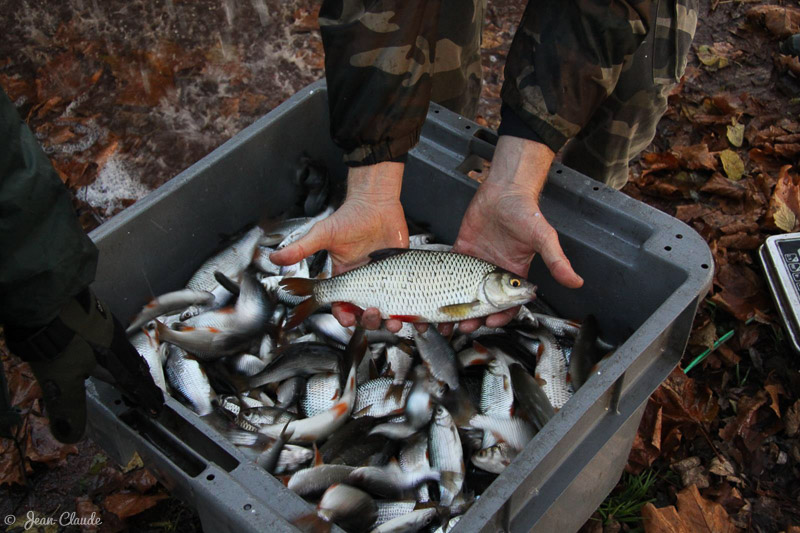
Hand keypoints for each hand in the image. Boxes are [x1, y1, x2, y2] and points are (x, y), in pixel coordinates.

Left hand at [5, 288, 164, 442]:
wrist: (49, 305)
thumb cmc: (58, 345)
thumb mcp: (61, 381)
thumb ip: (69, 406)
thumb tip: (72, 435)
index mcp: (112, 362)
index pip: (133, 383)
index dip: (145, 397)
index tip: (156, 408)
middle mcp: (115, 344)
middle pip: (135, 366)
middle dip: (146, 382)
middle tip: (155, 394)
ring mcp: (107, 327)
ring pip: (127, 349)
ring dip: (135, 364)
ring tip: (140, 371)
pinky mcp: (98, 314)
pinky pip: (117, 335)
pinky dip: (121, 347)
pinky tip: (114, 344)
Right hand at [270, 162, 409, 331]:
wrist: (378, 202)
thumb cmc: (350, 216)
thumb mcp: (323, 234)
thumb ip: (301, 248)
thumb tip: (274, 258)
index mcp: (344, 278)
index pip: (341, 306)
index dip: (344, 317)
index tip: (348, 319)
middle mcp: (365, 283)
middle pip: (366, 314)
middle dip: (369, 321)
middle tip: (374, 314)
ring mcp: (385, 281)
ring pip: (388, 312)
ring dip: (390, 323)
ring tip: (395, 320)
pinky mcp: (403, 277)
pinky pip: (408, 300)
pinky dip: (412, 314)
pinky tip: (415, 317)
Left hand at [450, 136, 582, 333]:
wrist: (505, 190)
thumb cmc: (526, 211)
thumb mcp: (543, 238)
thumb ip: (557, 261)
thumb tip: (576, 281)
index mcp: (514, 274)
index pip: (508, 305)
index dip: (500, 317)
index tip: (490, 323)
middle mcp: (494, 274)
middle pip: (482, 304)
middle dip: (472, 319)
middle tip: (463, 327)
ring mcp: (476, 264)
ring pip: (463, 294)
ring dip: (454, 310)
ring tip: (444, 322)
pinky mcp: (462, 252)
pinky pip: (450, 273)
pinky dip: (441, 286)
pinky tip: (433, 297)